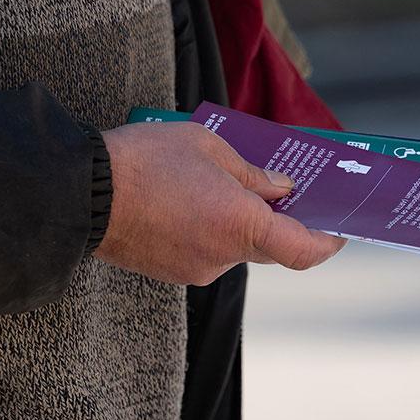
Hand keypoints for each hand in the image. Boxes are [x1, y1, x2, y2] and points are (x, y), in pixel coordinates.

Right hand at [94, 121, 345, 284]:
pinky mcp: (171, 272)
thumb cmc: (144, 160)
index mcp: (240, 224)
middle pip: (271, 248)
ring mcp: (196, 269)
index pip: (303, 250)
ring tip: (218, 184)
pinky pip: (206, 252)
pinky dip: (209, 230)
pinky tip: (190, 202)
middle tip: (282, 189)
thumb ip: (252, 173)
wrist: (80, 192)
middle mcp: (223, 256)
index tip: (339, 228)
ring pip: (235, 248)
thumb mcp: (207, 146)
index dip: (328, 242)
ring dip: (237, 222)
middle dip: (280, 220)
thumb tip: (280, 189)